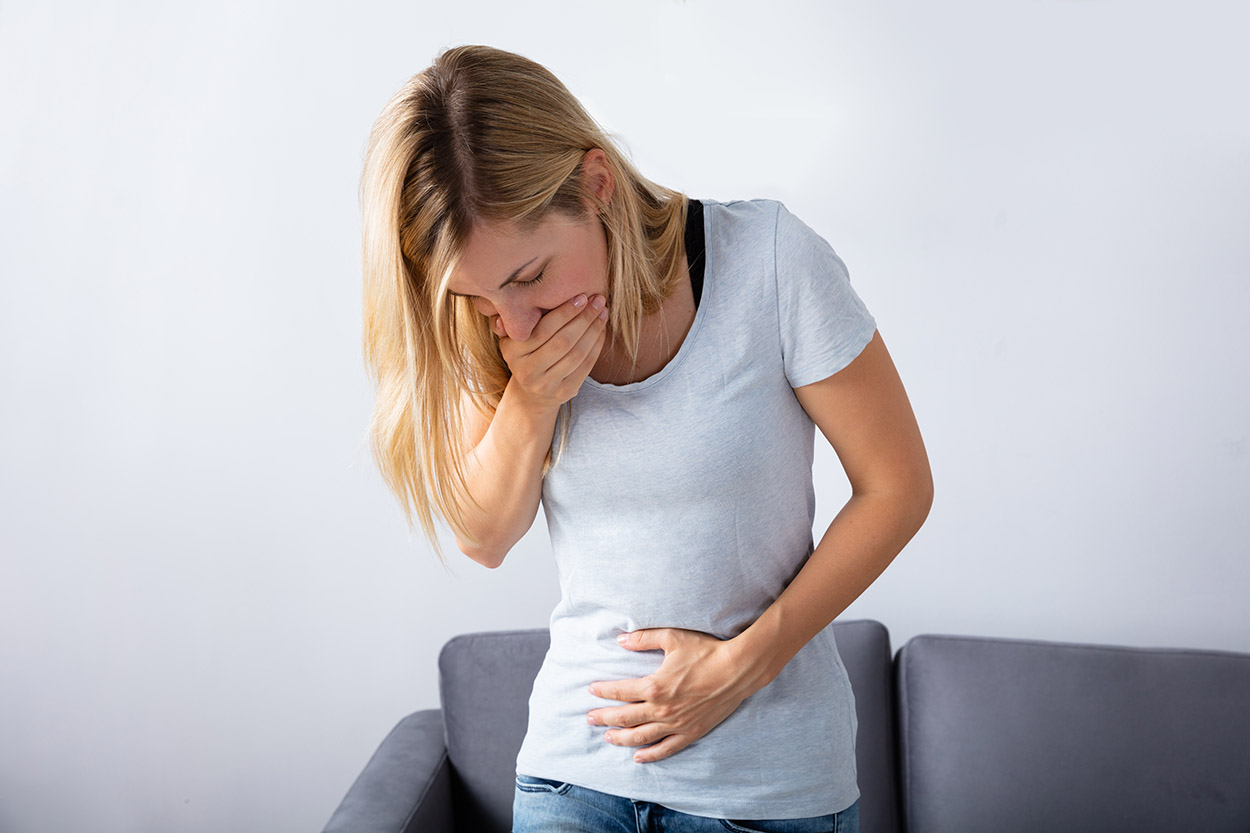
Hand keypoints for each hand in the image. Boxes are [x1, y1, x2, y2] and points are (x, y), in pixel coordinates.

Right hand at [495, 294, 607, 410]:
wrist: (531, 393)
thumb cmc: (527, 353)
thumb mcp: (517, 336)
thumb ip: (521, 317)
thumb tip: (532, 293)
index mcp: (512, 351)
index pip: (543, 329)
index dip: (565, 312)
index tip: (582, 297)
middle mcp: (526, 370)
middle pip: (563, 341)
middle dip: (584, 319)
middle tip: (598, 301)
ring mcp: (545, 384)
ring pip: (577, 354)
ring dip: (594, 331)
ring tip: (603, 313)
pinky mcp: (563, 392)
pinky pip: (585, 366)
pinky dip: (596, 346)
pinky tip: (602, 331)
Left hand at [585, 628, 768, 763]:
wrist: (737, 670)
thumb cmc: (706, 651)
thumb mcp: (672, 638)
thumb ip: (644, 638)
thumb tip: (621, 640)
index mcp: (655, 686)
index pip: (620, 691)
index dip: (603, 691)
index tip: (591, 690)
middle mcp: (662, 709)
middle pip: (625, 718)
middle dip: (605, 718)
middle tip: (590, 719)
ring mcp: (676, 724)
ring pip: (642, 737)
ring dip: (622, 738)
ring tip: (608, 737)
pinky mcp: (691, 732)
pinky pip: (667, 748)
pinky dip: (651, 755)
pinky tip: (639, 757)